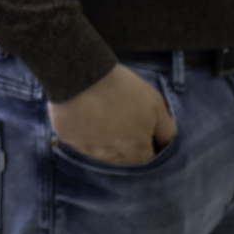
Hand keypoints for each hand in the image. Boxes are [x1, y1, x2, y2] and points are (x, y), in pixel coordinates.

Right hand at [48, 63, 174, 163]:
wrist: (81, 75)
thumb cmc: (122, 88)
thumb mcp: (156, 104)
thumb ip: (165, 130)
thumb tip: (165, 145)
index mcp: (136, 151)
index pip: (148, 158)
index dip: (147, 142)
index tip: (143, 126)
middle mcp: (112, 157)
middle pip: (124, 158)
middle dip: (126, 143)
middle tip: (122, 118)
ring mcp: (88, 150)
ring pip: (101, 151)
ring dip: (105, 138)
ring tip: (103, 113)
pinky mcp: (68, 139)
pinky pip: (80, 140)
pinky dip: (85, 130)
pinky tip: (86, 113)